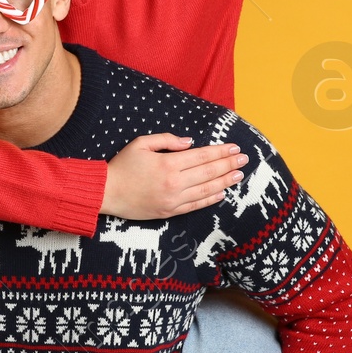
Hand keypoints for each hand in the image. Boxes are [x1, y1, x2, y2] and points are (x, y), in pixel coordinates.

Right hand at [103, 135, 245, 220]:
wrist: (107, 193)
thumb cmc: (122, 165)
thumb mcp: (141, 143)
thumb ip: (167, 140)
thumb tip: (189, 142)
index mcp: (168, 164)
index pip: (202, 156)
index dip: (220, 151)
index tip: (234, 147)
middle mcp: (174, 183)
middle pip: (209, 172)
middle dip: (229, 164)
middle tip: (244, 159)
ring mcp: (173, 200)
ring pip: (206, 190)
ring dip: (225, 182)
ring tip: (239, 175)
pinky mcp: (170, 212)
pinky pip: (195, 206)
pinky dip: (210, 199)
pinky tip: (222, 193)